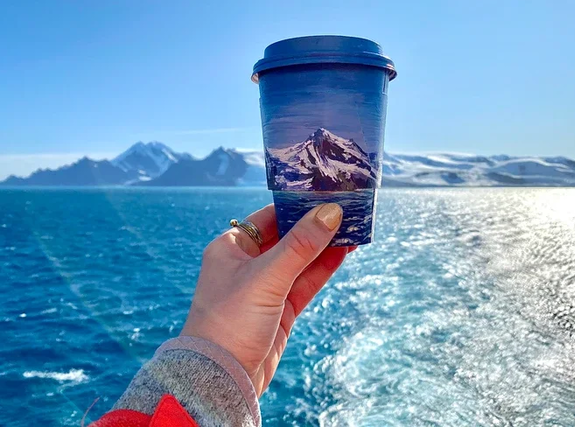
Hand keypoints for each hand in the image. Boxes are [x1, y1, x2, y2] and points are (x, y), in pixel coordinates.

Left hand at [181, 203, 353, 395]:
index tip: (325, 193)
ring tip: (353, 228)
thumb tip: (330, 211)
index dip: (296, 204)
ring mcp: (264, 288)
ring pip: (300, 261)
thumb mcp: (266, 277)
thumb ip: (300, 244)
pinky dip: (322, 269)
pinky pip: (304, 283)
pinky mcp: (279, 311)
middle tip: (346, 209)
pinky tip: (343, 252)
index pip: (269, 217)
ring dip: (324, 247)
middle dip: (315, 226)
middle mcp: (247, 264)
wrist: (221, 380)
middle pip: (287, 237)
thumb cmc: (231, 321)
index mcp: (231, 248)